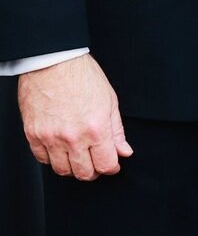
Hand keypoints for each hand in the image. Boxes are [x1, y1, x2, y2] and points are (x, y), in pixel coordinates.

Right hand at [18, 54, 132, 180]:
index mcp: (96, 128)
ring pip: (63, 170)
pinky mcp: (34, 136)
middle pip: (84, 173)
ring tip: (78, 155)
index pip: (106, 164)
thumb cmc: (81, 75)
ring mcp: (51, 138)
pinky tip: (60, 148)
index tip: (112, 164)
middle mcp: (73, 137)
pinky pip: (43, 160)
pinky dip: (53, 158)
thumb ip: (117, 130)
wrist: (53, 62)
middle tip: (96, 161)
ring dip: (73, 167)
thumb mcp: (109, 99)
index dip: (112, 167)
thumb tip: (124, 151)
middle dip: (94, 171)